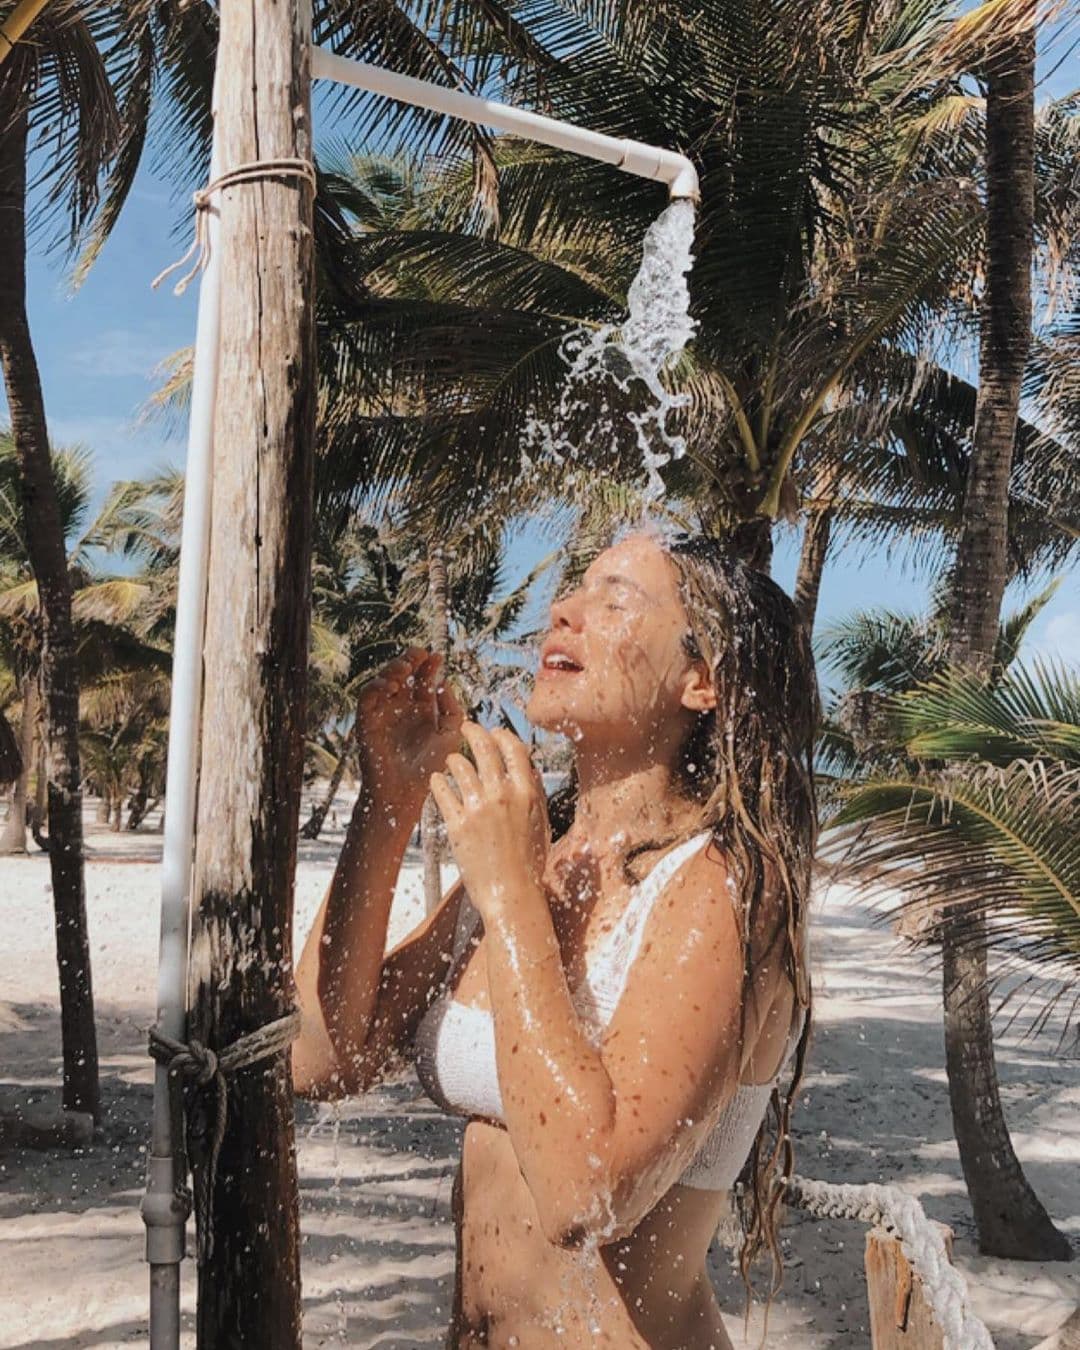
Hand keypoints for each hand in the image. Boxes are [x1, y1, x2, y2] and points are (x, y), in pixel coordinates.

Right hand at [356, 648, 463, 807]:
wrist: (405, 791)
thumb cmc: (430, 766)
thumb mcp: (450, 734)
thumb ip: (452, 708)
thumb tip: (445, 682)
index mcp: (422, 709)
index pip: (423, 679)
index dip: (429, 665)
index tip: (437, 656)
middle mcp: (402, 708)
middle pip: (403, 674)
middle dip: (409, 659)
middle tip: (419, 654)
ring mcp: (384, 712)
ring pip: (383, 680)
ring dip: (393, 669)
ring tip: (405, 667)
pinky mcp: (367, 721)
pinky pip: (367, 696)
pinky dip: (376, 686)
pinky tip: (391, 685)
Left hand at [429, 722, 549, 917]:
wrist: (511, 893)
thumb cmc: (530, 863)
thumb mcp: (540, 823)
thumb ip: (534, 793)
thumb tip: (529, 769)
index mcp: (527, 793)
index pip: (514, 748)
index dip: (502, 735)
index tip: (494, 731)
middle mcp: (503, 794)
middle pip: (485, 749)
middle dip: (474, 732)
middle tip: (465, 727)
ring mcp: (478, 808)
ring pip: (460, 766)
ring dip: (454, 759)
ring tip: (450, 760)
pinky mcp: (457, 824)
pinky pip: (443, 792)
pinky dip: (438, 782)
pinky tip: (437, 781)